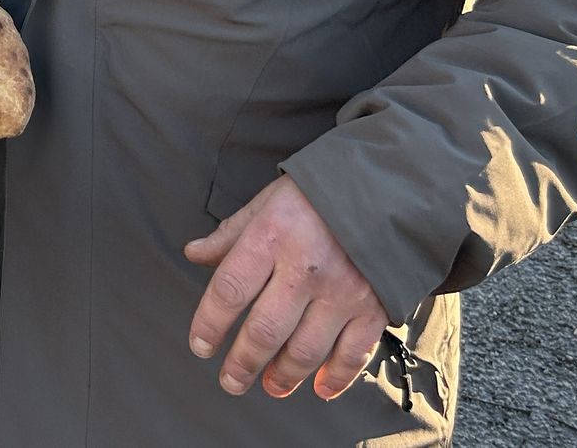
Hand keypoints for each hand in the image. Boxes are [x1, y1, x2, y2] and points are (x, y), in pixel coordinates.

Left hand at [182, 175, 387, 400]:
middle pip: (264, 331)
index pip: (229, 290)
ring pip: (304, 351)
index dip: (209, 324)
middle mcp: (305, 268)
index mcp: (271, 237)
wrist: (384, 187)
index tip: (200, 347)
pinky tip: (319, 389)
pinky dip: (335, 378)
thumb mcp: (266, 202)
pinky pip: (352, 355)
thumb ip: (230, 235)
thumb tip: (192, 254)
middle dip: (242, 363)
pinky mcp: (373, 307)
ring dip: (283, 377)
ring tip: (270, 386)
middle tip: (230, 382)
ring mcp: (342, 291)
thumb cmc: (315, 194)